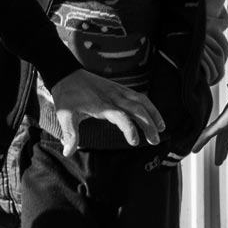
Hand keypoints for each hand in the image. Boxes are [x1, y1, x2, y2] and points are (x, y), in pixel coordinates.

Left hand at [48, 69, 164, 148]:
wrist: (67, 74)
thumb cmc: (67, 97)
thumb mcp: (65, 115)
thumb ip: (70, 134)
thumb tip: (67, 153)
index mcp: (101, 104)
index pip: (121, 116)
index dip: (129, 129)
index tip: (135, 142)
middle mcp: (113, 96)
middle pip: (137, 109)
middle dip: (149, 125)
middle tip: (155, 141)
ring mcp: (118, 91)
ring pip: (142, 101)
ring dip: (154, 114)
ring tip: (162, 128)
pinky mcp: (119, 88)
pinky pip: (139, 96)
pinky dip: (149, 106)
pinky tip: (154, 116)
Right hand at [193, 92, 227, 163]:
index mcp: (222, 122)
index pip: (208, 134)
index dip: (200, 142)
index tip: (193, 151)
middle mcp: (225, 123)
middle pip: (219, 140)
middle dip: (218, 151)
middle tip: (217, 164)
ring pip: (226, 138)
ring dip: (225, 149)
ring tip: (223, 160)